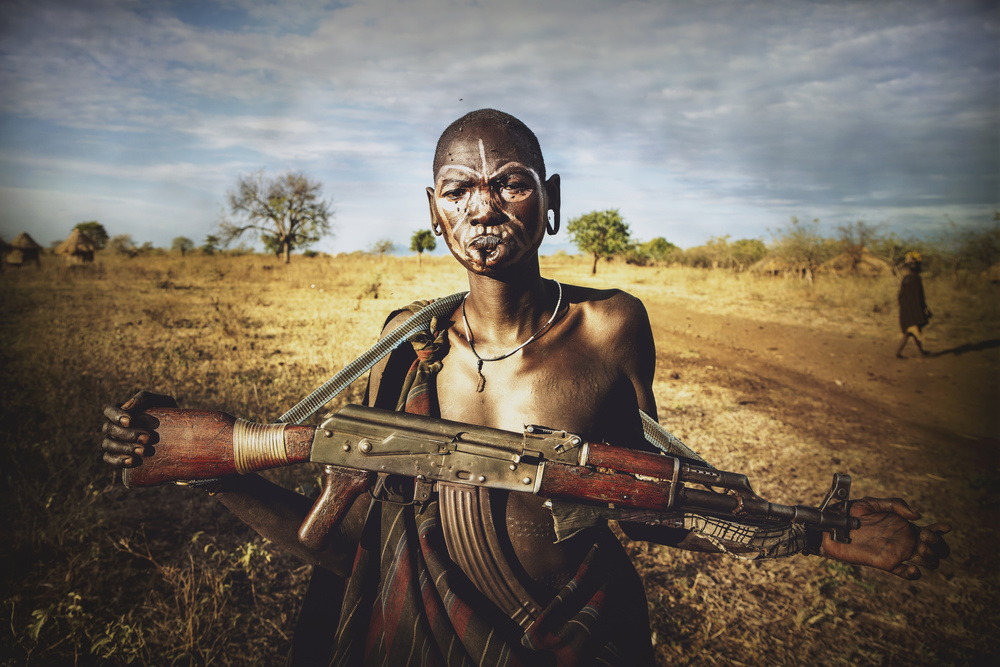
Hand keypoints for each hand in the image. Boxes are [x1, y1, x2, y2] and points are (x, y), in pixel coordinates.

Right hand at [101, 391, 177, 467]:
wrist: (180, 435)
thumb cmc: (167, 414)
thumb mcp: (162, 403)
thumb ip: (145, 399)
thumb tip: (127, 406)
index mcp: (122, 411)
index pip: (110, 411)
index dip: (116, 416)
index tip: (130, 421)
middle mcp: (115, 427)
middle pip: (110, 428)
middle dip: (129, 434)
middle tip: (149, 438)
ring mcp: (114, 442)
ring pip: (108, 444)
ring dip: (126, 448)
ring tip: (146, 450)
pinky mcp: (119, 456)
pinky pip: (110, 459)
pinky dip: (119, 461)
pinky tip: (135, 461)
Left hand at [820, 497, 949, 579]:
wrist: (833, 526)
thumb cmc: (851, 512)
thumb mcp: (874, 502)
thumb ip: (897, 504)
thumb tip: (918, 516)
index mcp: (904, 526)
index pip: (930, 532)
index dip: (941, 532)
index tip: (945, 527)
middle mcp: (904, 541)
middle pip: (934, 548)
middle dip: (937, 545)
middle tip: (927, 538)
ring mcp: (897, 553)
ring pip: (925, 561)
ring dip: (929, 557)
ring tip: (921, 550)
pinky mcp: (886, 563)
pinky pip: (905, 573)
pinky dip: (913, 574)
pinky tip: (914, 568)